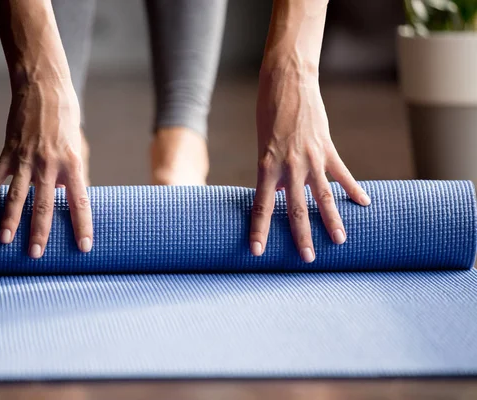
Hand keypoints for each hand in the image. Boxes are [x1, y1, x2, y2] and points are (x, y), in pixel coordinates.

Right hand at [0, 78, 92, 258]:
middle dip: (39, 232)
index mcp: (72, 164)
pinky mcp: (10, 150)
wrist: (44, 86)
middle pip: (43, 205)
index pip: (80, 202)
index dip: (82, 226)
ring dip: (9, 219)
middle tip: (35, 255)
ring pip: (17, 195)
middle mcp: (50, 164)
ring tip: (4, 240)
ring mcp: (27, 158)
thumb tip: (72, 197)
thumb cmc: (66, 118)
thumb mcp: (77, 146)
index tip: (84, 247)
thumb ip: (75, 173)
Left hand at [249, 68, 370, 261]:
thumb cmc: (268, 114)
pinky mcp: (328, 149)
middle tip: (308, 258)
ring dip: (333, 220)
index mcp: (266, 167)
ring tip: (340, 240)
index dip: (259, 230)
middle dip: (302, 236)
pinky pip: (343, 174)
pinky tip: (365, 204)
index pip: (262, 207)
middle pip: (297, 209)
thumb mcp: (263, 146)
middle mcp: (290, 167)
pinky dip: (354, 189)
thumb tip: (286, 195)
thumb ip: (273, 173)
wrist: (287, 83)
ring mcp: (311, 159)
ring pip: (324, 196)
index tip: (257, 251)